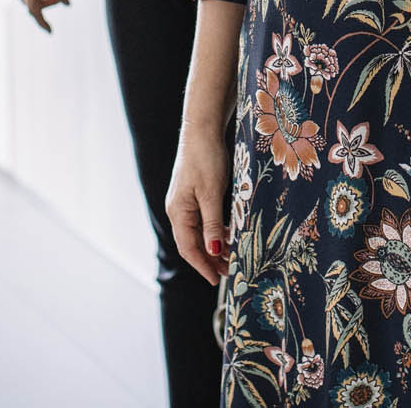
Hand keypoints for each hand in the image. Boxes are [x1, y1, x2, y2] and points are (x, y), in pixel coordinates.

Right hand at [166, 126, 229, 282]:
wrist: (202, 129)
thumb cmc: (206, 159)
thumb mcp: (211, 193)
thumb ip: (212, 223)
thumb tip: (213, 251)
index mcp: (178, 212)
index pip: (188, 248)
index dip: (202, 266)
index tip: (216, 280)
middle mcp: (178, 209)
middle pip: (192, 243)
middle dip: (209, 259)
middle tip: (229, 272)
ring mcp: (185, 202)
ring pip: (198, 232)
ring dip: (213, 246)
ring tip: (231, 256)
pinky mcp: (194, 193)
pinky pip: (203, 220)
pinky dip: (214, 230)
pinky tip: (227, 234)